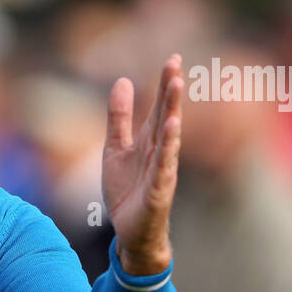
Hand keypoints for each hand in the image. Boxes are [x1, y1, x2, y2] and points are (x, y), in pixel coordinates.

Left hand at [102, 54, 183, 274]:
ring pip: (168, 139)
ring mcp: (162, 172)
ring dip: (173, 114)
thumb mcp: (115, 149)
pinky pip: (164, 168)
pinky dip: (168, 149)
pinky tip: (171, 130)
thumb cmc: (127, 190)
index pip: (158, 109)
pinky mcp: (159, 192)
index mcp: (149, 142)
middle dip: (170, 93)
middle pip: (166, 118)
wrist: (128, 232)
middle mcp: (159, 153)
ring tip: (176, 89)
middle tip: (176, 67)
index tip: (173, 59)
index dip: (164, 85)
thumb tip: (122, 80)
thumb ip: (119, 118)